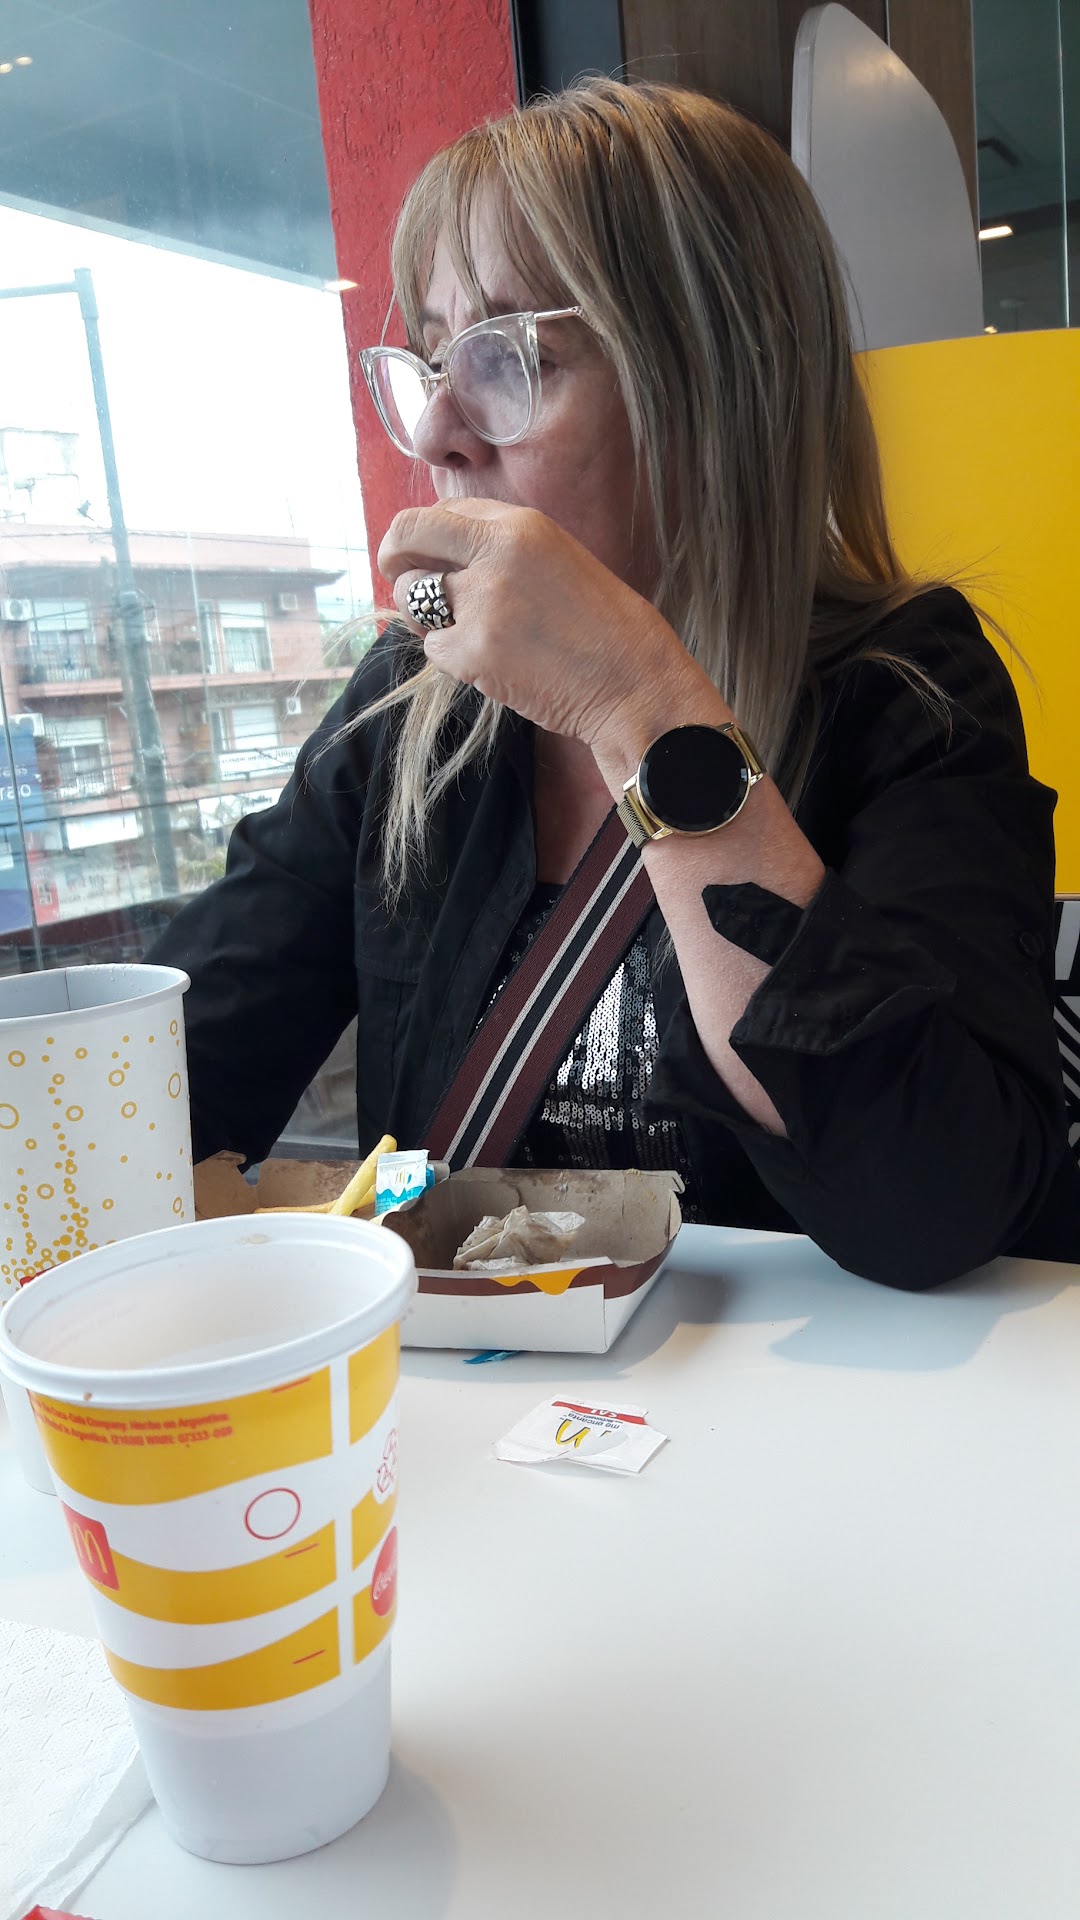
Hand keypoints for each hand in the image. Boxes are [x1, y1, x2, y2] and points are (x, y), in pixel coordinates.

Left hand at [378, 498, 721, 752]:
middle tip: (396, 576)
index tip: (420, 555)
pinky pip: (433, 648)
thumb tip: (436, 552)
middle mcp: (496, 553)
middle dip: (393, 557)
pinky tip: (491, 664)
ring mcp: (482, 603)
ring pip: (410, 597)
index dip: (423, 536)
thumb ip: (501, 549)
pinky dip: (452, 658)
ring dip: (423, 615)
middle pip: (407, 536)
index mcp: (521, 525)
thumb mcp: (556, 561)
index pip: (441, 511)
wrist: (634, 684)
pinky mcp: (474, 652)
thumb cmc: (602, 629)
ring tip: (464, 632)